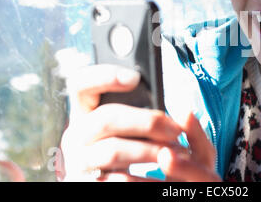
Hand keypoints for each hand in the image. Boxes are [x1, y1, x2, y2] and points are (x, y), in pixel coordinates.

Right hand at [60, 64, 220, 181]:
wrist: (128, 184)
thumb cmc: (138, 151)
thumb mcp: (142, 130)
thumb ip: (156, 114)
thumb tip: (185, 112)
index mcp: (86, 113)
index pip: (81, 85)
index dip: (104, 76)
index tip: (135, 78)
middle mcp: (75, 135)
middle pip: (105, 118)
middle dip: (147, 122)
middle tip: (176, 130)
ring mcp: (78, 162)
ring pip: (112, 150)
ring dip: (150, 150)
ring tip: (177, 151)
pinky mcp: (87, 184)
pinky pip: (116, 179)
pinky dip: (143, 175)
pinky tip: (162, 172)